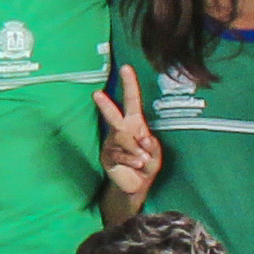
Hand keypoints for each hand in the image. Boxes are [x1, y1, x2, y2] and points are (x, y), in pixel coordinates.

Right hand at [94, 79, 163, 198]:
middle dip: (106, 105)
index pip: (132, 101)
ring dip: (135, 150)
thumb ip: (153, 146)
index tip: (126, 68)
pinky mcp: (107, 156)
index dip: (130, 84)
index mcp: (135, 123)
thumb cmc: (147, 164)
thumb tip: (145, 138)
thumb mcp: (156, 155)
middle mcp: (121, 130)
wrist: (136, 186)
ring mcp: (112, 143)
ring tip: (143, 160)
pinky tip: (137, 163)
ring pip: (121, 139)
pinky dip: (131, 159)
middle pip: (113, 115)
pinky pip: (118, 154)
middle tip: (97, 95)